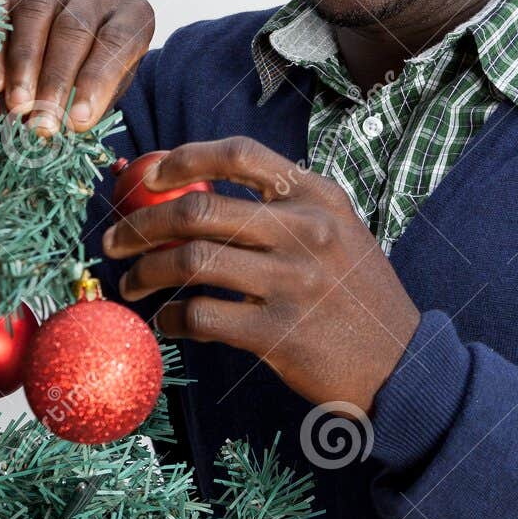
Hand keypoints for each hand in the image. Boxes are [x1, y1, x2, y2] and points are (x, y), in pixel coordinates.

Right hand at [0, 0, 154, 134]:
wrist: (59, 51)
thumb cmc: (88, 74)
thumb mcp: (101, 91)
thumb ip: (88, 103)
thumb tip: (68, 123)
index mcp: (131, 13)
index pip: (118, 41)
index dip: (97, 81)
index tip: (78, 119)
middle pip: (74, 27)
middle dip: (55, 79)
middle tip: (41, 119)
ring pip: (36, 12)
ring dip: (23, 64)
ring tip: (16, 103)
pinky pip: (1, 6)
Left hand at [102, 136, 419, 411]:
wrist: (403, 365)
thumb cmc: (355, 294)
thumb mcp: (336, 232)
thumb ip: (281, 209)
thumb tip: (195, 193)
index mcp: (318, 196)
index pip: (241, 154)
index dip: (184, 158)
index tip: (148, 175)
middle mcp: (306, 231)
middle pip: (199, 209)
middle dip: (141, 224)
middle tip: (115, 239)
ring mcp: (292, 281)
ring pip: (191, 261)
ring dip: (145, 271)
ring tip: (130, 282)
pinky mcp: (278, 333)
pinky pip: (201, 317)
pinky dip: (171, 320)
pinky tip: (167, 323)